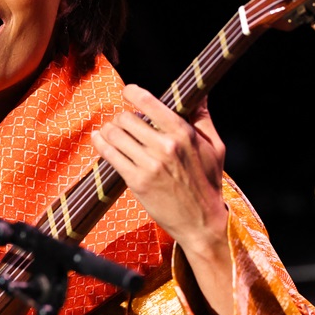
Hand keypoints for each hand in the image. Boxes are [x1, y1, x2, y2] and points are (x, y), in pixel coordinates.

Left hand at [91, 85, 227, 251]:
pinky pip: (110, 155)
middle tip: (121, 123)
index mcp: (184, 133)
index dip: (133, 93)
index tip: (127, 92)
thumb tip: (199, 94)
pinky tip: (99, 140)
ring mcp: (150, 164)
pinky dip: (101, 144)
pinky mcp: (137, 181)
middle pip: (127, 118)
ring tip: (109, 132)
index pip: (150, 103)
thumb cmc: (209, 183)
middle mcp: (166, 146)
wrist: (202, 222)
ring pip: (115, 134)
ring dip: (108, 130)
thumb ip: (203, 118)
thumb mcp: (215, 147)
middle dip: (121, 118)